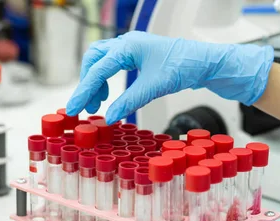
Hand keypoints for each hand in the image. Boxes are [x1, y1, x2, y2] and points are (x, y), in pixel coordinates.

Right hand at [66, 31, 273, 123]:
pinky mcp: (140, 56)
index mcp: (128, 46)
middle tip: (87, 107)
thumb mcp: (154, 88)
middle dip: (88, 83)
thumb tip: (109, 118)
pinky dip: (108, 79)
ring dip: (97, 81)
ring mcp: (133, 48)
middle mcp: (127, 43)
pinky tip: (112, 93)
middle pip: (94, 60)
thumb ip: (129, 102)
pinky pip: (114, 64)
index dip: (83, 91)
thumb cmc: (184, 67)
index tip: (73, 108)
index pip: (97, 69)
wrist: (206, 62)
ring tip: (98, 102)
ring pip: (102, 60)